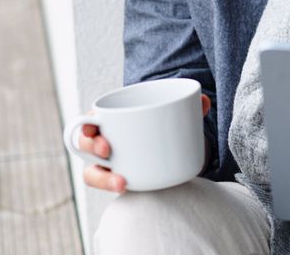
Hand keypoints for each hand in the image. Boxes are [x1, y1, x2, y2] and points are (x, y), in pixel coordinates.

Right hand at [81, 93, 210, 192]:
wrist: (172, 150)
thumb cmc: (166, 125)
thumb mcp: (176, 114)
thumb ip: (190, 107)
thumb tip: (204, 102)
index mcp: (112, 119)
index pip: (89, 118)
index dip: (86, 122)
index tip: (94, 122)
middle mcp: (105, 142)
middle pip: (84, 144)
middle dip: (91, 145)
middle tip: (107, 149)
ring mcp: (109, 164)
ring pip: (92, 172)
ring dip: (101, 177)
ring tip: (120, 182)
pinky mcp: (118, 180)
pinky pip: (109, 186)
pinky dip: (114, 187)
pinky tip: (127, 188)